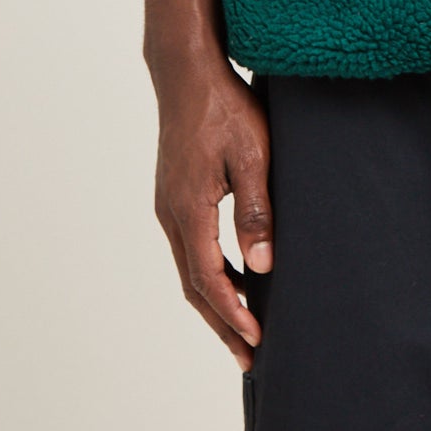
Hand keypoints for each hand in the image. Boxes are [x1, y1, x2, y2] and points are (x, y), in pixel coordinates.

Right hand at [151, 55, 273, 368]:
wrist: (187, 72)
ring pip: (189, 269)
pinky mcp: (174, 195)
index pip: (209, 278)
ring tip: (242, 329)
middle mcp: (171, 214)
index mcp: (189, 208)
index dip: (233, 314)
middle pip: (193, 285)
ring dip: (214, 302)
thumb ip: (256, 210)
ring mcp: (168, 205)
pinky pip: (189, 248)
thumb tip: (262, 265)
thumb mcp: (253, 155)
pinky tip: (231, 278)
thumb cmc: (224, 107)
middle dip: (221, 324)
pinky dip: (208, 274)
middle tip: (249, 358)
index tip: (256, 341)